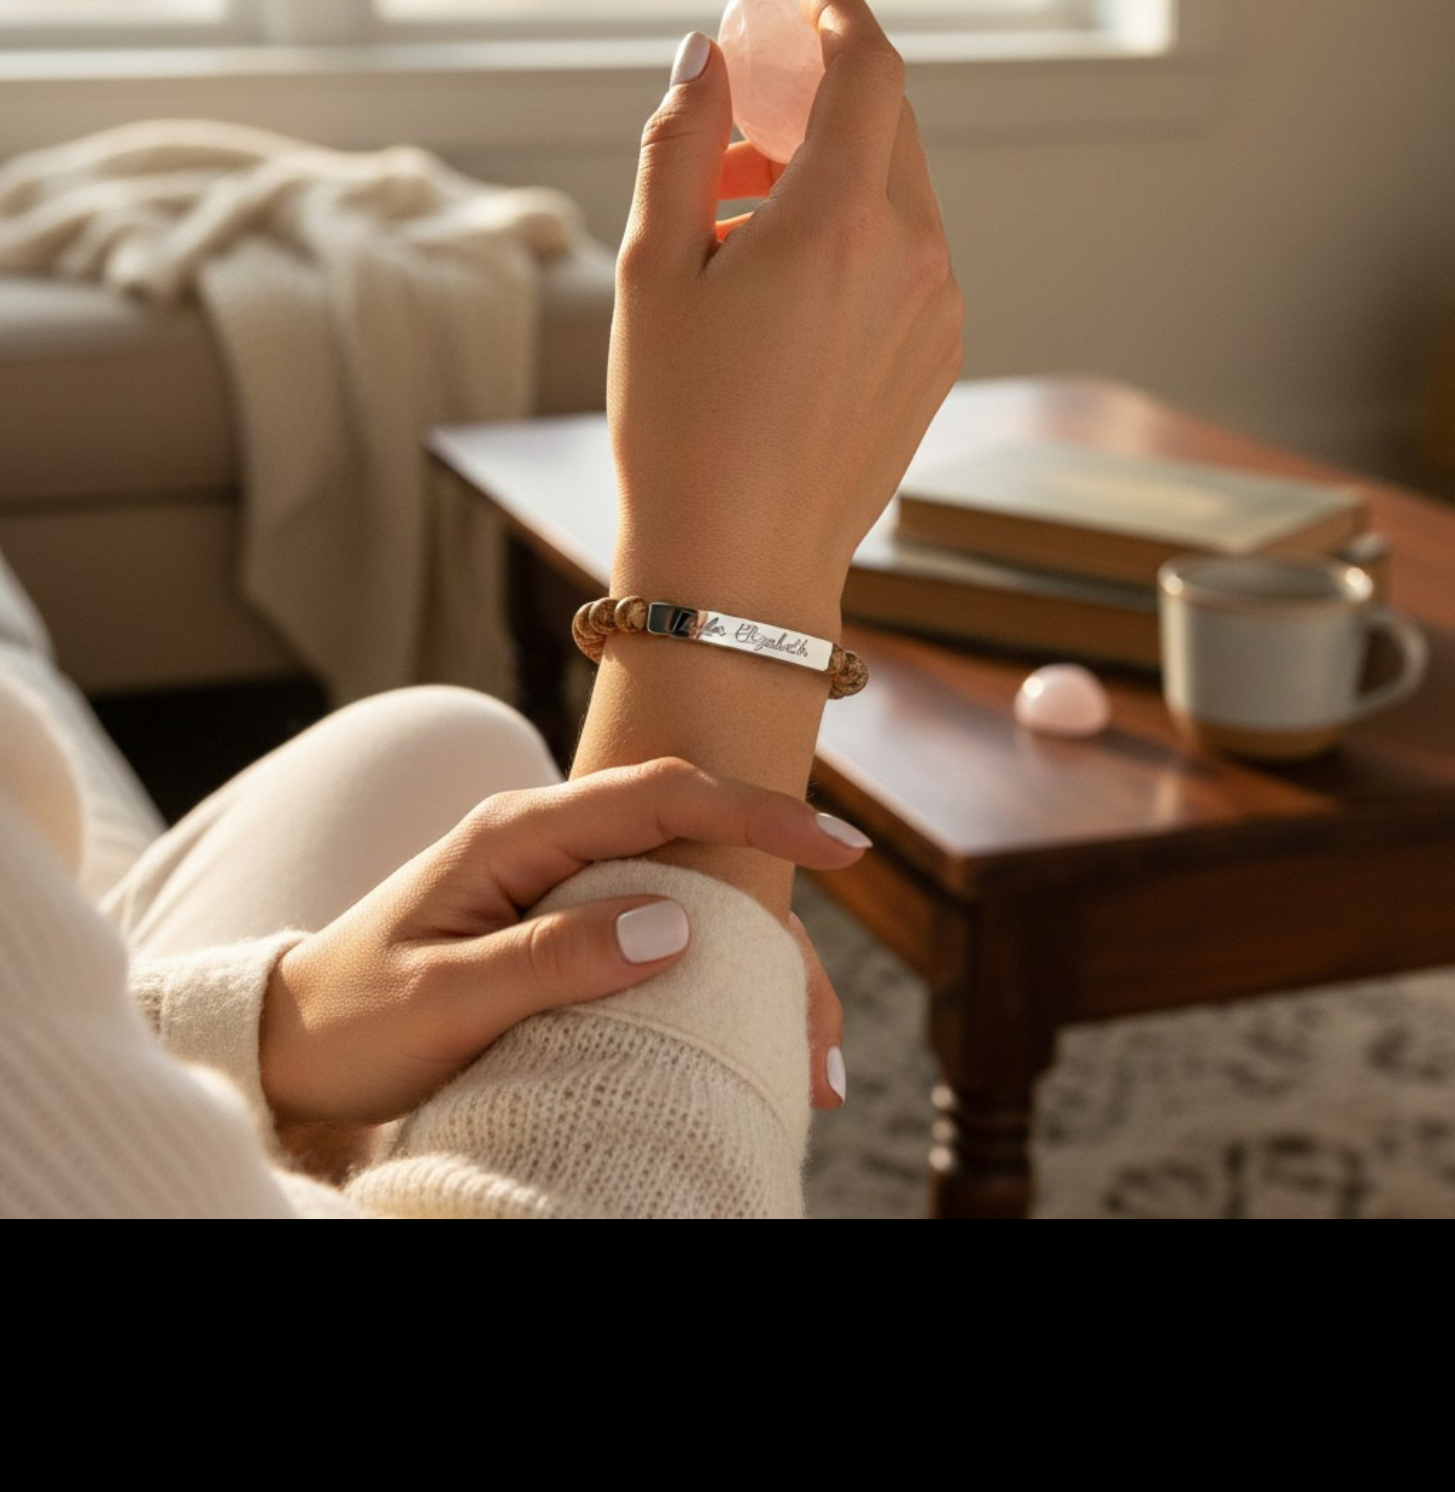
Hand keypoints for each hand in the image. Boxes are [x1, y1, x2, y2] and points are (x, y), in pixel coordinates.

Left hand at [259, 757, 868, 1129]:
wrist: (289, 1043)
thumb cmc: (352, 1020)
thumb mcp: (443, 999)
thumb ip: (550, 957)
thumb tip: (675, 925)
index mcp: (515, 831)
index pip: (660, 793)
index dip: (756, 814)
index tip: (841, 848)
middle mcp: (544, 838)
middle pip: (690, 834)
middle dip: (776, 897)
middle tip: (829, 1002)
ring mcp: (552, 875)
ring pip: (682, 882)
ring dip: (746, 951)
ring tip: (805, 1048)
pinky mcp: (556, 917)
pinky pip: (652, 921)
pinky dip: (707, 968)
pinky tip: (740, 1026)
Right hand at [609, 0, 963, 630]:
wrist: (740, 567)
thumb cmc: (679, 423)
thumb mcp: (653, 269)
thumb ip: (683, 143)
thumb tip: (706, 57)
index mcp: (840, 223)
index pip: (871, 71)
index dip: (839, 12)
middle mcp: (914, 257)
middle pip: (887, 128)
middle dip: (819, 99)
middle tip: (743, 113)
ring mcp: (939, 311)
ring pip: (898, 196)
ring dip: (829, 174)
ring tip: (735, 221)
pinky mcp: (939, 356)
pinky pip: (908, 259)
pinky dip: (855, 237)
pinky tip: (781, 284)